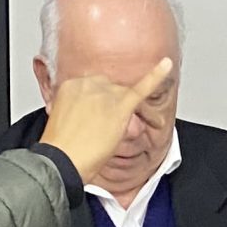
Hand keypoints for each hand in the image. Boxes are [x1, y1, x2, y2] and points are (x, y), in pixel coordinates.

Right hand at [42, 56, 176, 179]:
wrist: (61, 161)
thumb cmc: (59, 146)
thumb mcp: (60, 119)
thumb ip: (77, 109)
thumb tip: (89, 115)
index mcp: (71, 85)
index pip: (92, 86)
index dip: (95, 103)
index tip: (92, 115)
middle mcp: (88, 84)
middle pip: (109, 88)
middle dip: (108, 105)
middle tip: (100, 127)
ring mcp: (105, 94)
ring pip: (122, 94)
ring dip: (122, 109)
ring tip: (110, 130)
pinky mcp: (120, 106)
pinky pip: (142, 88)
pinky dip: (156, 76)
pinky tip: (166, 66)